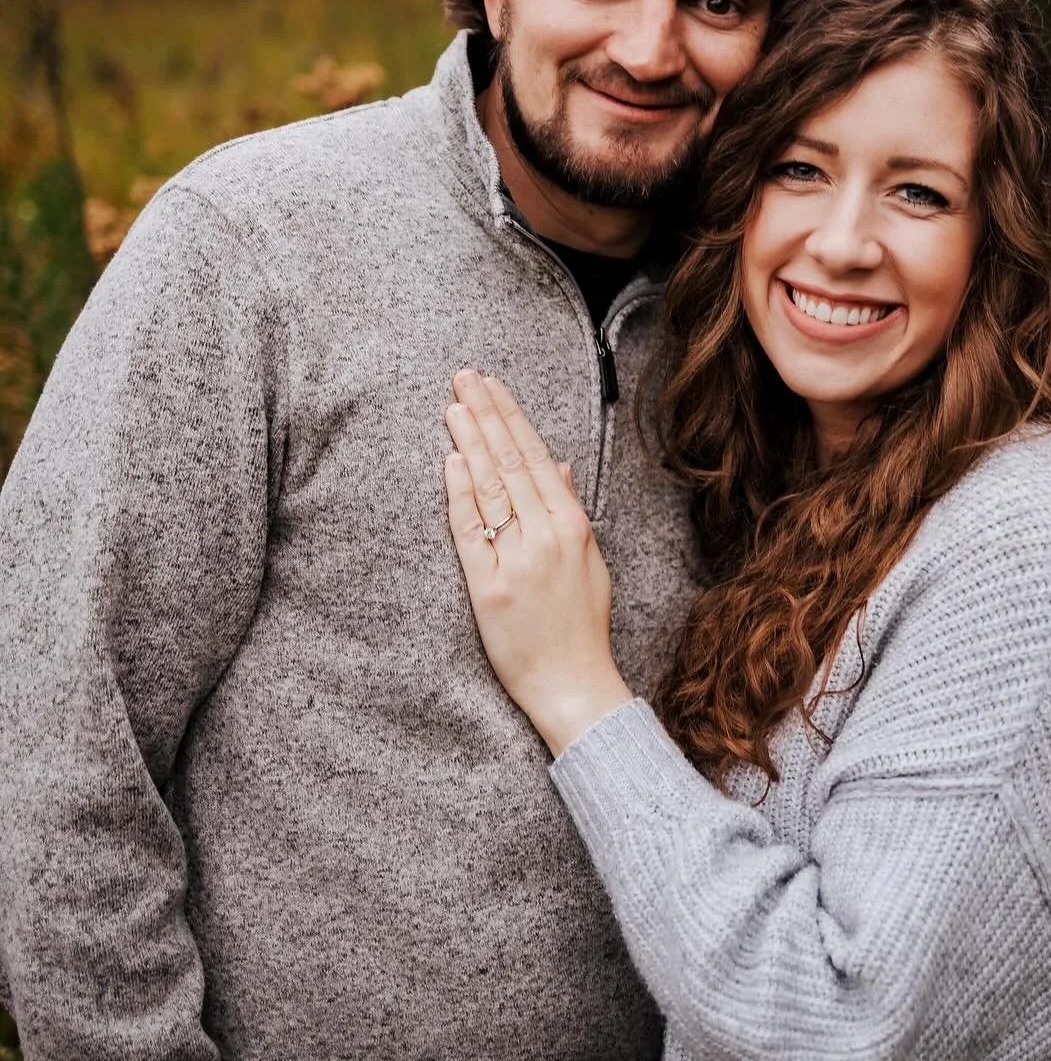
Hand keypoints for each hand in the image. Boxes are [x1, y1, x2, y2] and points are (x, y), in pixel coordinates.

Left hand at [444, 371, 632, 755]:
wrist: (574, 682)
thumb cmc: (582, 624)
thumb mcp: (591, 560)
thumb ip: (569, 508)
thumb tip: (556, 463)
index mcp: (573, 525)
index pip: (536, 457)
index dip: (511, 417)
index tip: (492, 386)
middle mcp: (546, 535)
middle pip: (510, 462)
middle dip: (487, 414)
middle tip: (464, 377)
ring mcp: (518, 558)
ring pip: (490, 487)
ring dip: (470, 442)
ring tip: (453, 406)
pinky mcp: (489, 586)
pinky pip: (471, 530)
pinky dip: (460, 493)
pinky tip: (450, 461)